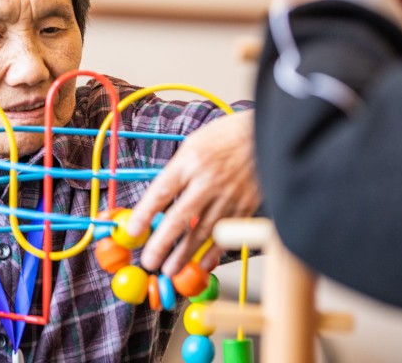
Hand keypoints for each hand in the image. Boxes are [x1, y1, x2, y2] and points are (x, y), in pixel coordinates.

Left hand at [125, 110, 259, 275]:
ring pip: (203, 231)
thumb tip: (161, 200)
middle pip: (180, 217)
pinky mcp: (246, 205)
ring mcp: (229, 195)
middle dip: (162, 243)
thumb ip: (179, 172)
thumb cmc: (227, 136)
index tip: (132, 232)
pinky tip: (203, 264)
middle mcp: (208, 180)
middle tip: (149, 260)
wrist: (269, 133)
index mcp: (190, 161)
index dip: (144, 214)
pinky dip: (215, 252)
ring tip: (170, 269)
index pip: (161, 192)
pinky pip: (227, 234)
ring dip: (185, 254)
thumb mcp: (194, 143)